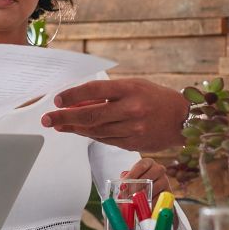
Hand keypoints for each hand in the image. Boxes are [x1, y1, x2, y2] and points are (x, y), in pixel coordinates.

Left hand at [41, 78, 188, 151]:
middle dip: (65, 117)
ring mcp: (133, 129)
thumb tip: (76, 101)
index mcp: (130, 89)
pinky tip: (77, 131)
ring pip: (96, 131)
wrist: (181, 119)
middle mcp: (131, 109)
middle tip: (47, 118)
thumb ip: (107, 93)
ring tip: (58, 125)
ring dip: (74, 128)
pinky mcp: (133, 144)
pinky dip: (89, 135)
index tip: (57, 100)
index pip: (95, 90)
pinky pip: (105, 140)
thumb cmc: (154, 97)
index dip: (73, 95)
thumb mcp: (132, 86)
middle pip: (91, 115)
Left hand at [123, 157, 170, 198]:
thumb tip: (123, 187)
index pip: (140, 166)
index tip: (124, 185)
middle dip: (136, 187)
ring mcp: (165, 180)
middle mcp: (159, 169)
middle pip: (148, 177)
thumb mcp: (133, 176)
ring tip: (134, 201)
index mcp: (148, 162)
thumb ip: (128, 178)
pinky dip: (151, 202)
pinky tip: (144, 206)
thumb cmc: (141, 179)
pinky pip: (160, 197)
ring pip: (154, 188)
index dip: (131, 176)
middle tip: (127, 195)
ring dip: (143, 195)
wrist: (155, 187)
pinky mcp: (168, 192)